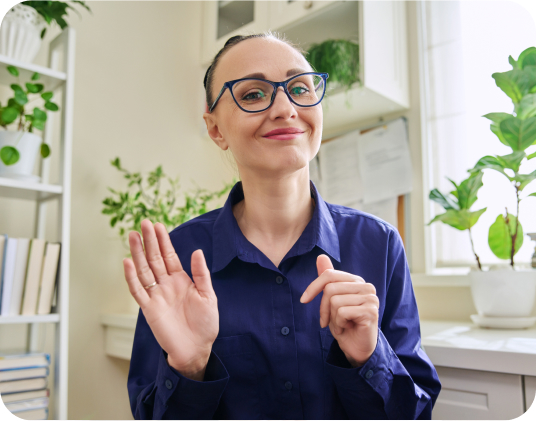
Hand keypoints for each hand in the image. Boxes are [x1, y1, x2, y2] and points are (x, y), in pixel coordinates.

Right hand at [123, 219, 218, 372]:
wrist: (197, 348)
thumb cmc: (205, 323)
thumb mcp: (208, 296)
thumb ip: (201, 274)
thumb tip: (197, 251)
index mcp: (181, 280)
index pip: (169, 255)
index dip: (163, 241)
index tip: (157, 225)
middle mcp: (166, 285)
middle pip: (155, 259)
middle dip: (149, 241)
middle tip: (143, 223)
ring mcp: (156, 296)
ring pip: (144, 270)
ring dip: (138, 254)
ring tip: (133, 236)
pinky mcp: (149, 309)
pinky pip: (138, 291)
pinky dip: (132, 277)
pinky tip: (128, 262)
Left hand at [300, 255, 378, 366]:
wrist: (356, 347)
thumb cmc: (344, 323)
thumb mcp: (331, 300)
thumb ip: (328, 280)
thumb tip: (321, 256)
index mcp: (356, 280)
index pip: (329, 275)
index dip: (313, 287)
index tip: (303, 300)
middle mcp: (366, 286)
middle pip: (330, 289)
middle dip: (324, 309)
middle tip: (329, 321)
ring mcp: (370, 298)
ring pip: (335, 302)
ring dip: (332, 319)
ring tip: (341, 325)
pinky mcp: (371, 311)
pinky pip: (342, 313)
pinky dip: (339, 324)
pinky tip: (347, 328)